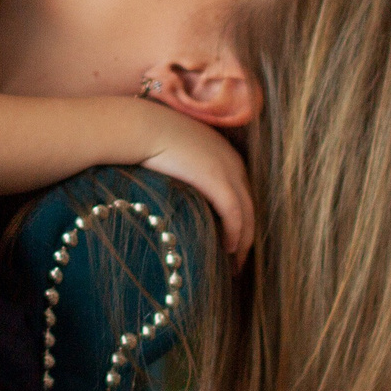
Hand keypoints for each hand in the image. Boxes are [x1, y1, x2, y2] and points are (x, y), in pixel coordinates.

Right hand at [139, 107, 255, 258]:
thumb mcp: (176, 154)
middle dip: (248, 234)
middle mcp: (233, 161)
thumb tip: (179, 191)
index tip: (234, 240)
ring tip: (236, 263)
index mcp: (225, 153)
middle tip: (240, 260)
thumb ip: (186, 172)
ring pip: (247, 212)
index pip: (242, 192)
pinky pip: (234, 213)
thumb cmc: (148, 139)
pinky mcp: (218, 180)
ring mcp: (228, 169)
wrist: (141, 127)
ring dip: (243, 240)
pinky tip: (228, 249)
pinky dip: (235, 234)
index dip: (242, 218)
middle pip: (250, 204)